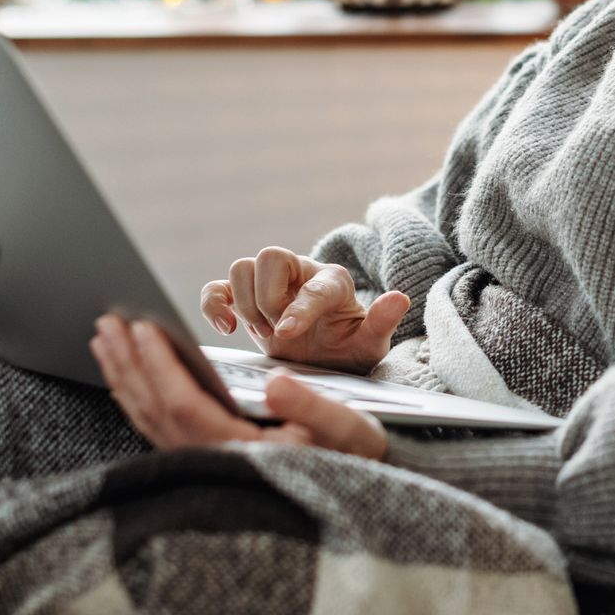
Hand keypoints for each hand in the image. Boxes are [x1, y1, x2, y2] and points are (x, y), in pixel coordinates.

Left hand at [90, 315, 387, 459]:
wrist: (353, 498)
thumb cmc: (353, 457)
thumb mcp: (348, 430)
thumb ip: (312, 406)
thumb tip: (275, 381)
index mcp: (241, 453)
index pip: (185, 405)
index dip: (161, 365)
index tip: (144, 327)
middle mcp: (213, 463)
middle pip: (155, 409)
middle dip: (130, 362)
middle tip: (109, 321)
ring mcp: (203, 465)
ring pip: (149, 418)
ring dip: (126, 375)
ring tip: (106, 338)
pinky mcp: (202, 461)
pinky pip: (156, 425)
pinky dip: (137, 394)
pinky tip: (127, 373)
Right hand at [199, 247, 408, 373]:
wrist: (325, 358)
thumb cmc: (348, 348)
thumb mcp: (369, 344)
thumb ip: (381, 323)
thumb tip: (400, 299)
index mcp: (333, 282)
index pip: (315, 285)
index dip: (300, 307)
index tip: (286, 334)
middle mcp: (299, 273)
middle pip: (270, 256)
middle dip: (268, 299)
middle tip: (278, 333)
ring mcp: (269, 284)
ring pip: (242, 267)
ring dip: (246, 304)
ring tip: (264, 334)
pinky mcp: (244, 299)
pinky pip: (217, 287)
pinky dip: (214, 304)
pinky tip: (227, 328)